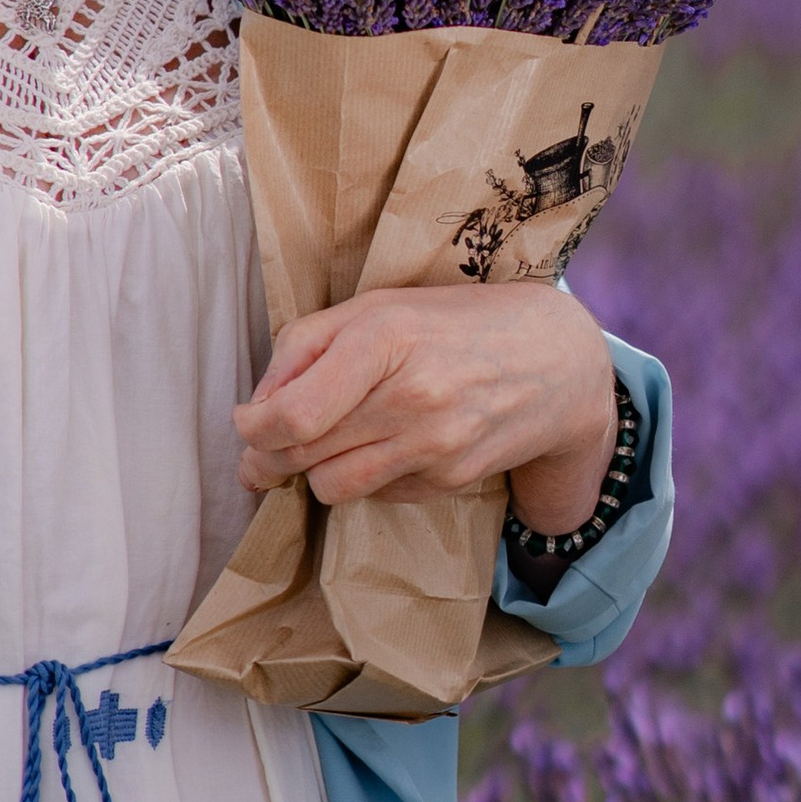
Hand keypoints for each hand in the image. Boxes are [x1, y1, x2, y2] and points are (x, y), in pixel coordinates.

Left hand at [234, 282, 617, 532]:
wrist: (553, 358)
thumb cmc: (449, 323)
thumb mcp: (374, 307)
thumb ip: (304, 347)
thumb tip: (258, 406)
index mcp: (384, 339)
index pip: (293, 415)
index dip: (253, 428)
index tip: (247, 422)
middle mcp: (412, 398)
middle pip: (304, 454)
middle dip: (267, 456)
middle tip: (260, 447)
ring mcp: (435, 446)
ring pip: (332, 487)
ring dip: (310, 472)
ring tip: (318, 445)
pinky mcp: (450, 481)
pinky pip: (374, 494)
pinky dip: (361, 476)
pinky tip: (378, 445)